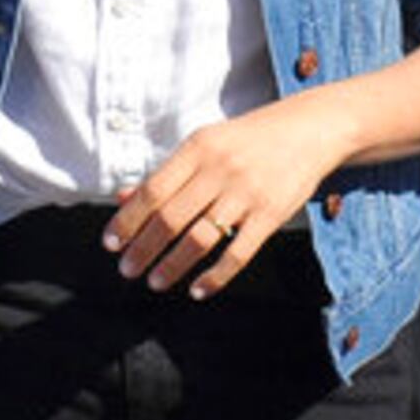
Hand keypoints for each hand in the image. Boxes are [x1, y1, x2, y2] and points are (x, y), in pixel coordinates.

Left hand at [107, 99, 350, 297]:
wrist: (309, 130)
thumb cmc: (247, 140)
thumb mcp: (205, 143)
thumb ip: (167, 173)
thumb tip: (123, 198)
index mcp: (198, 148)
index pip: (153, 191)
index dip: (128, 221)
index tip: (111, 244)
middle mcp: (220, 169)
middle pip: (171, 219)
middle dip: (143, 249)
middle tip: (128, 270)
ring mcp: (247, 193)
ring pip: (200, 239)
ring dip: (173, 266)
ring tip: (155, 282)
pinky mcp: (271, 214)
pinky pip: (238, 254)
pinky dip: (215, 277)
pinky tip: (198, 289)